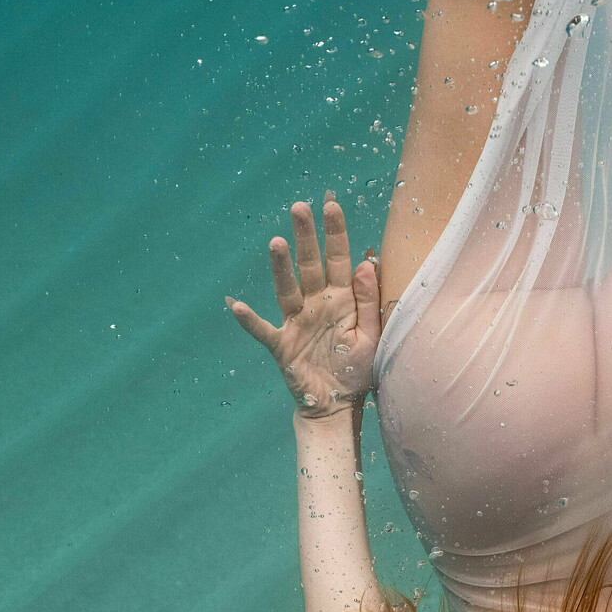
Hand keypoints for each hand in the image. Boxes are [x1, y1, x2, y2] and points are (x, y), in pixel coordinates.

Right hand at [226, 195, 380, 417]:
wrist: (338, 405)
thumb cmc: (358, 369)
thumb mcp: (373, 335)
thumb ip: (369, 301)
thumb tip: (366, 264)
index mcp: (341, 299)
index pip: (338, 259)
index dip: (335, 233)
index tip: (331, 205)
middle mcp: (316, 304)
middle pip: (310, 265)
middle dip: (305, 237)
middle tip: (299, 207)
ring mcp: (296, 323)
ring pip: (287, 289)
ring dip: (281, 267)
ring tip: (276, 242)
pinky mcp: (283, 345)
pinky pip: (263, 331)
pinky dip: (250, 320)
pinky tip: (237, 306)